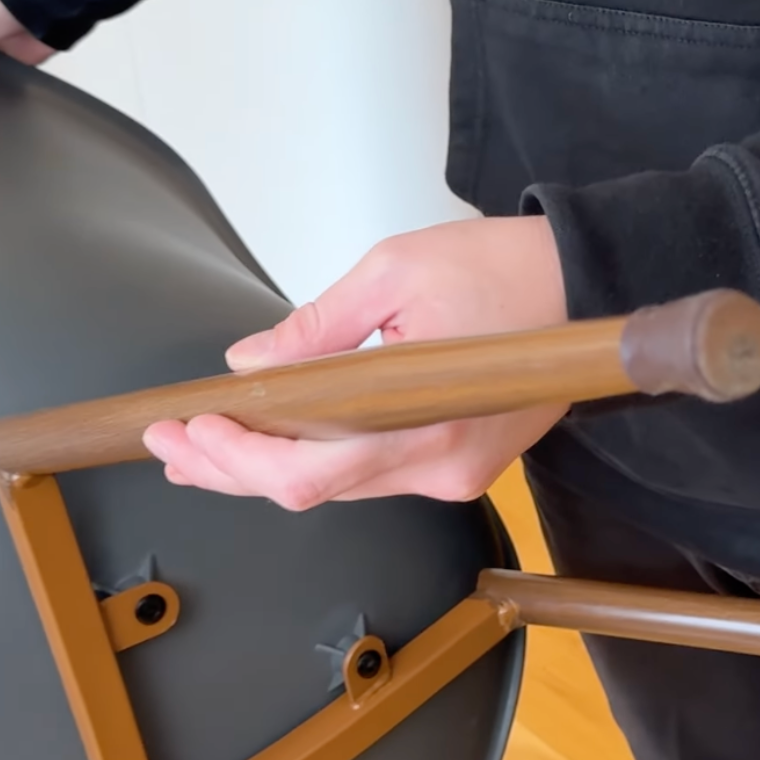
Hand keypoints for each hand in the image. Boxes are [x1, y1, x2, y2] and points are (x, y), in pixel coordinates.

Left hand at [142, 216, 568, 509]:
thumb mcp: (394, 271)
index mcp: (428, 424)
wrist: (586, 279)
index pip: (311, 473)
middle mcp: (442, 465)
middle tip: (173, 445)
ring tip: (205, 448)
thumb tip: (252, 363)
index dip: (240, 461)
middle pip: (318, 492)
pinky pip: (376, 473)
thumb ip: (317, 327)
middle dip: (236, 470)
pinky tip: (277, 445)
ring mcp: (455, 471)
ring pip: (343, 488)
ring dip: (271, 469)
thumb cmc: (506, 267)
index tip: (191, 429)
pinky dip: (319, 461)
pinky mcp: (463, 463)